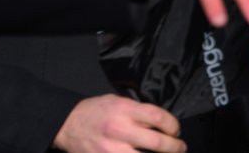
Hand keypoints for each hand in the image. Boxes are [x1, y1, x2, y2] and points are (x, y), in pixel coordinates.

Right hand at [52, 94, 184, 152]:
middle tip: (180, 147)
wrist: (68, 125)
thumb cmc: (96, 110)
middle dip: (174, 146)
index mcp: (124, 110)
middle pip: (157, 142)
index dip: (173, 125)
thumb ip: (138, 111)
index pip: (158, 117)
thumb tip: (161, 122)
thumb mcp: (117, 101)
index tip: (176, 129)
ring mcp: (112, 150)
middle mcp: (120, 130)